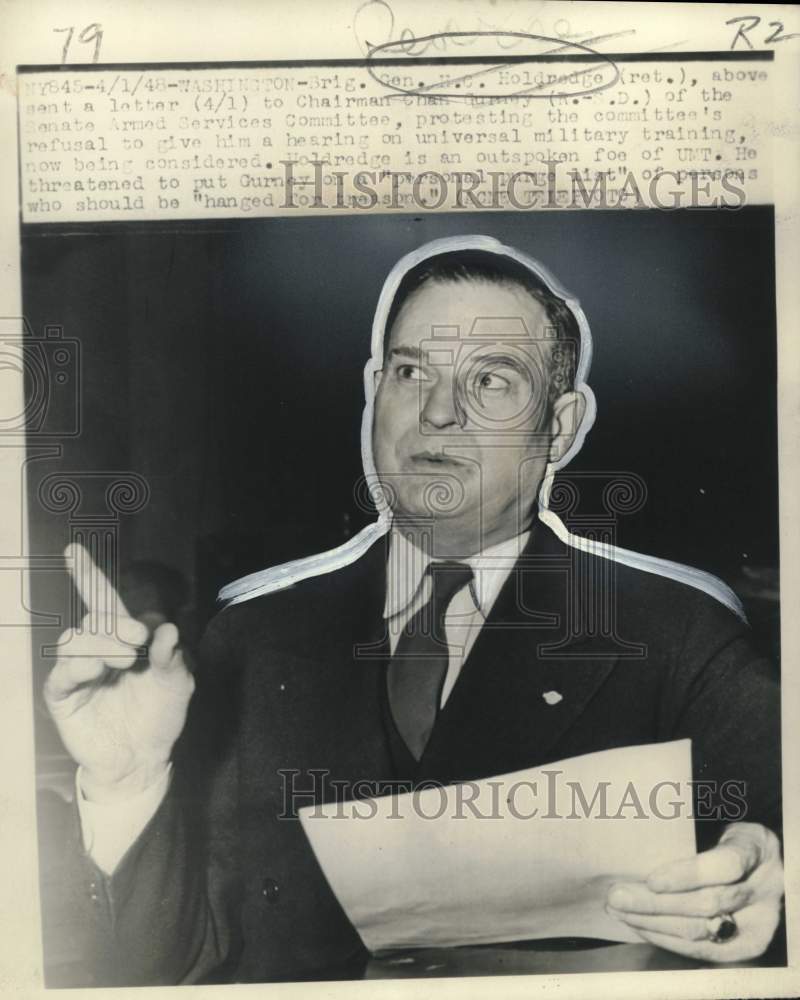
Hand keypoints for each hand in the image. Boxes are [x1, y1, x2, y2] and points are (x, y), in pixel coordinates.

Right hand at [44, 543, 194, 802]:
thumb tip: (167, 631)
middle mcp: (99, 648)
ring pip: (75, 638)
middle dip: (115, 623)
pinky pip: (62, 672)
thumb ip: (172, 659)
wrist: (142, 760)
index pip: (104, 600)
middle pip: (94, 618)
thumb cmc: (160, 717)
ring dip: (99, 644)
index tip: (73, 551)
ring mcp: (79, 670)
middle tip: (137, 640)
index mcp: (126, 638)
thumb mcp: (177, 686)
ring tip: (123, 662)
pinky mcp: (64, 695)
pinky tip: (96, 671)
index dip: (88, 575)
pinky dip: (78, 667)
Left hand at [606, 822, 783, 961]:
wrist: (754, 861)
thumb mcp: (713, 816)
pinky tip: (640, 926)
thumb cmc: (721, 832)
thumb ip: (684, 827)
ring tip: (620, 911)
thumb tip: (635, 837)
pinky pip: (703, 950)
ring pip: (702, 931)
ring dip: (654, 923)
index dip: (690, 875)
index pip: (727, 865)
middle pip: (709, 903)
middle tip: (618, 896)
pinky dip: (667, 938)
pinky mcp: (747, 945)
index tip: (652, 880)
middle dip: (657, 904)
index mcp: (758, 847)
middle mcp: (765, 888)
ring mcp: (760, 921)